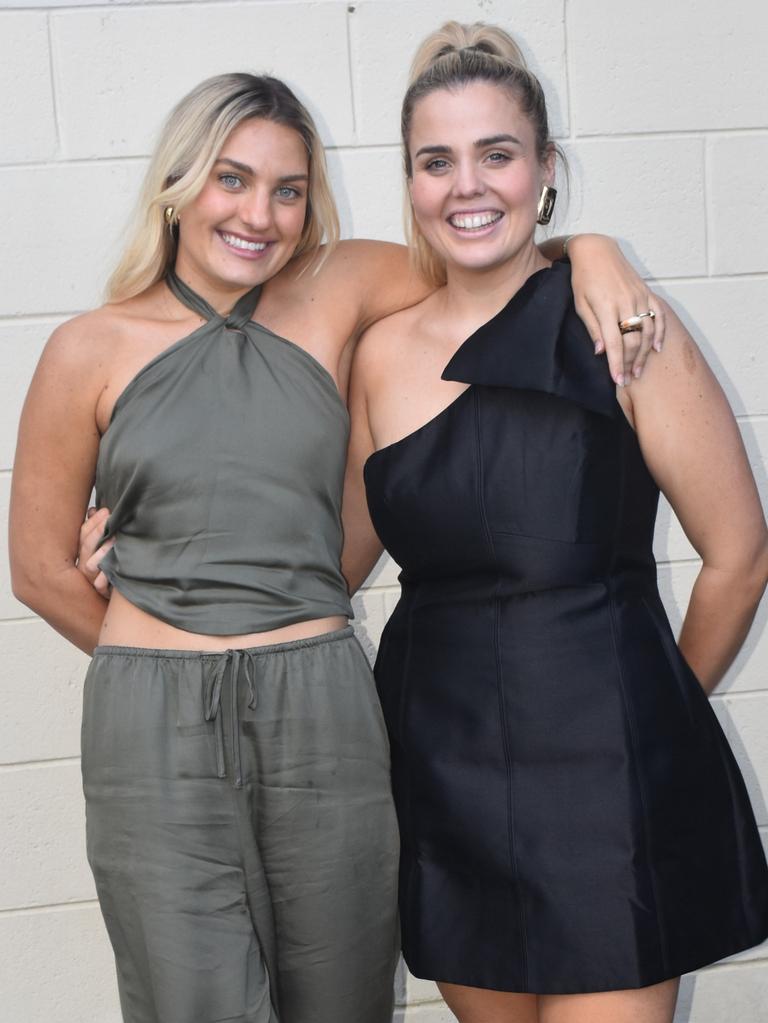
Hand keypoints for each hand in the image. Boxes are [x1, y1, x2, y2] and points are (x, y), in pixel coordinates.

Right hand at [78, 506, 112, 597]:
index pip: (82, 535)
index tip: (104, 510)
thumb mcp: (104, 548)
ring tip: (114, 539)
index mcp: (84, 554)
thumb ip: (98, 531)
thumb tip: (93, 510)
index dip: (92, 522)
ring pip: (90, 566)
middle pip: (85, 547)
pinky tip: (115, 566)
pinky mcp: (101, 593)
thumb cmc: (112, 570)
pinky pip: (100, 585)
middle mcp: (84, 567)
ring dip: (101, 551)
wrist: (116, 599)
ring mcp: (90, 581)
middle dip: (97, 531)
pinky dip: (106, 576)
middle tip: (109, 518)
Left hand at [567, 234, 665, 385]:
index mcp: (606, 307)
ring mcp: (639, 296)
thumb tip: (602, 352)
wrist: (597, 251)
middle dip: (631, 363)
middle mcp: (626, 302)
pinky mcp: (646, 291)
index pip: (616, 343)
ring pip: (648, 330)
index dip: (617, 364)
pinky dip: (661, 332)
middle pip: (634, 340)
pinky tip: (657, 348)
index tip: (619, 380)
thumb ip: (593, 328)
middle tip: (628, 379)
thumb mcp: (581, 304)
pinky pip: (659, 314)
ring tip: (639, 370)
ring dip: (645, 353)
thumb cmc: (583, 278)